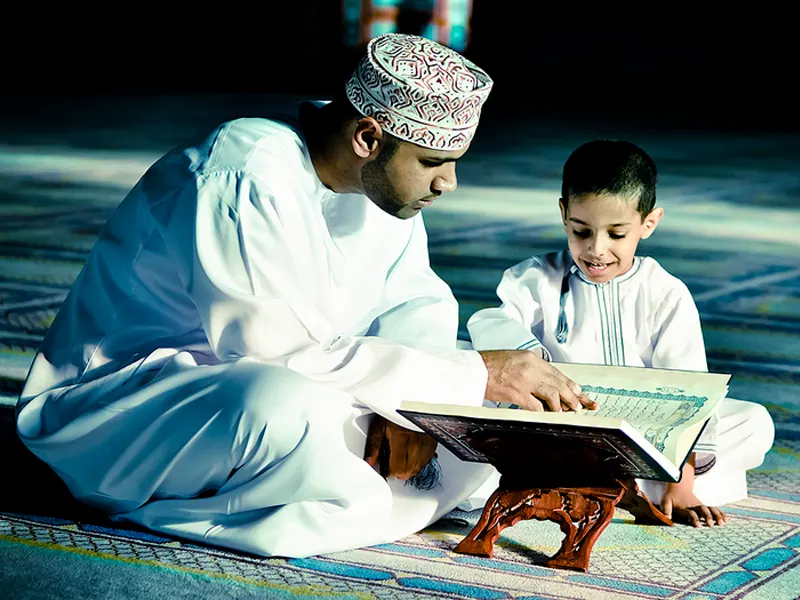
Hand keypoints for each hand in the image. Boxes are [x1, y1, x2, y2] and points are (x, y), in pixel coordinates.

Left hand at [364, 415, 437, 480]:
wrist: (411, 400)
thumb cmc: (394, 410)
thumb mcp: (379, 425)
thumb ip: (373, 446)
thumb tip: (369, 463)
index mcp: (401, 438)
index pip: (397, 469)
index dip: (389, 471)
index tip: (385, 467)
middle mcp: (417, 443)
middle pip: (408, 471)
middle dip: (398, 470)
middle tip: (392, 462)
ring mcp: (427, 443)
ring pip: (418, 468)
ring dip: (408, 467)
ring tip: (401, 457)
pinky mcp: (433, 442)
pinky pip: (426, 460)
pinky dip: (418, 461)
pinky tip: (411, 453)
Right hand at [479, 350, 598, 411]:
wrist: (473, 369)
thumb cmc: (489, 365)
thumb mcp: (515, 358)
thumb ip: (531, 368)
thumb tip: (546, 382)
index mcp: (531, 358)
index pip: (558, 373)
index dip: (571, 385)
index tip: (579, 393)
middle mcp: (531, 367)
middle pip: (559, 384)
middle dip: (573, 397)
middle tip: (581, 406)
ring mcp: (525, 381)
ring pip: (552, 394)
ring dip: (561, 406)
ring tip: (566, 413)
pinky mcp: (517, 393)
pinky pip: (537, 406)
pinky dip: (544, 412)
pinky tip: (548, 416)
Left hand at [661, 485, 726, 526]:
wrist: (678, 485)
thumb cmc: (671, 496)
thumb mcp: (665, 501)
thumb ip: (666, 509)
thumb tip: (666, 519)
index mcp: (685, 506)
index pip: (691, 513)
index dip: (694, 519)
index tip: (698, 525)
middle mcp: (694, 505)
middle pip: (703, 510)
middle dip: (707, 517)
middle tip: (711, 524)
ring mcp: (701, 505)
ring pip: (710, 509)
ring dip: (716, 516)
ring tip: (722, 523)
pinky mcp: (705, 506)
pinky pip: (714, 509)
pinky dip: (720, 513)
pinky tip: (726, 520)